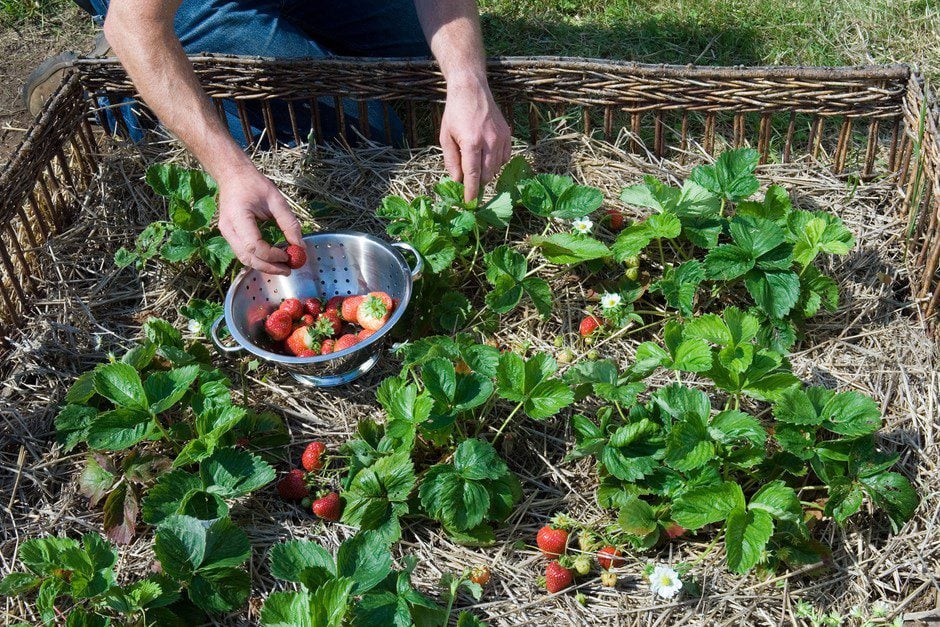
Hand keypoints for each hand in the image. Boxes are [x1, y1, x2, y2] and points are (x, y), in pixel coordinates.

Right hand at [217, 167, 302, 275]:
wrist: (233, 175)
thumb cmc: (253, 184)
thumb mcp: (276, 200)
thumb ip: (289, 223)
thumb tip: (300, 245)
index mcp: (237, 217)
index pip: (254, 246)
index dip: (272, 255)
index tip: (288, 255)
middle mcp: (228, 228)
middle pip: (247, 258)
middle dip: (269, 267)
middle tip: (288, 270)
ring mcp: (226, 233)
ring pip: (244, 258)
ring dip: (264, 265)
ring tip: (283, 266)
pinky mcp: (230, 235)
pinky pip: (243, 253)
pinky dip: (258, 259)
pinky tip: (272, 259)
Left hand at [439, 75, 510, 202]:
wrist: (472, 90)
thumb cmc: (455, 113)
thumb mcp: (445, 137)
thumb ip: (451, 160)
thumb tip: (458, 180)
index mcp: (472, 142)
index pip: (473, 174)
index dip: (471, 191)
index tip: (469, 202)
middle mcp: (490, 141)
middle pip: (487, 175)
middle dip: (478, 182)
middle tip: (469, 181)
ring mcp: (501, 138)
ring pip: (496, 168)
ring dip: (486, 173)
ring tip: (476, 163)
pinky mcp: (508, 135)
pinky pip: (504, 158)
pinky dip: (496, 163)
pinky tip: (486, 156)